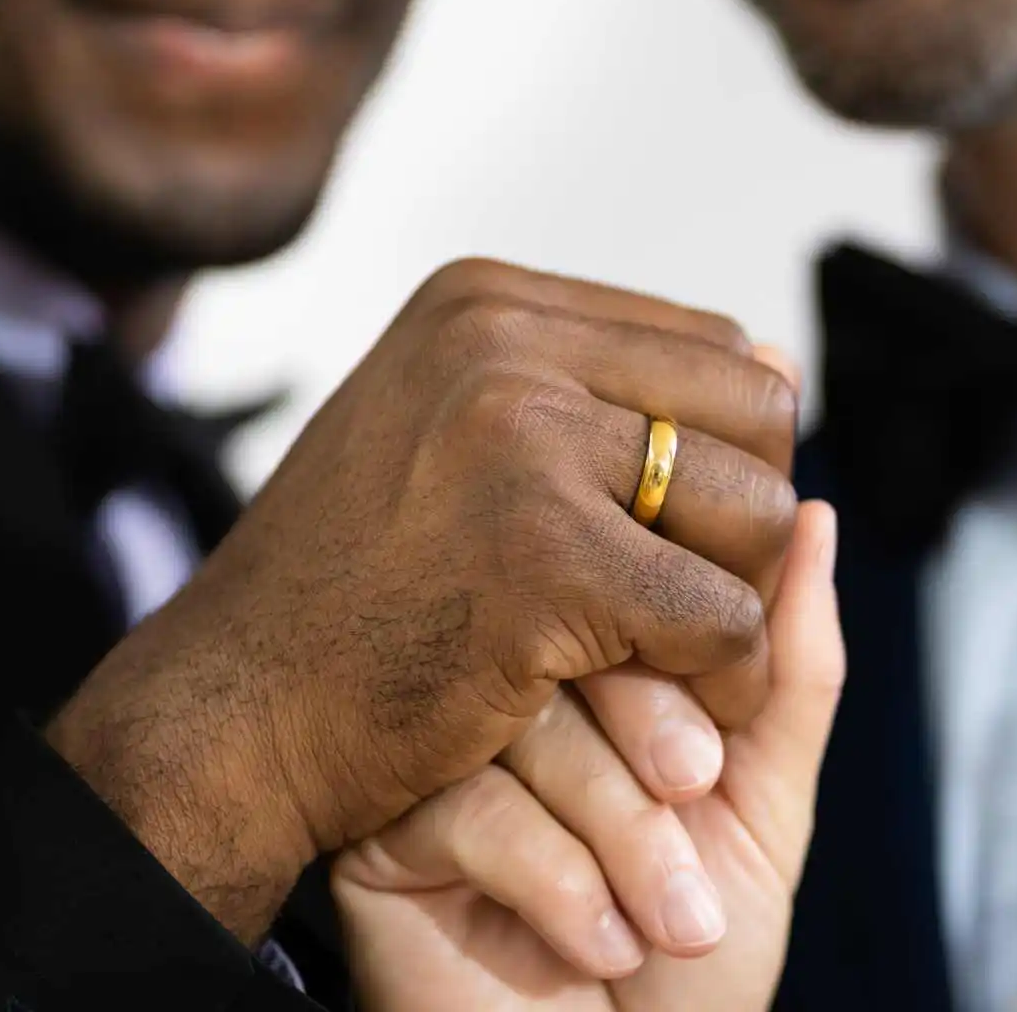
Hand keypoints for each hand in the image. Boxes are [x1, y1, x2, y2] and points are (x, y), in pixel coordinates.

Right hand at [45, 262, 799, 937]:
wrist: (232, 713)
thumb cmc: (352, 588)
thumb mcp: (454, 436)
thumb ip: (594, 390)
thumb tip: (783, 355)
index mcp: (489, 302)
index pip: (714, 347)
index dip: (726, 452)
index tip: (678, 533)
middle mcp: (506, 345)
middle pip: (758, 412)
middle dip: (749, 517)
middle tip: (698, 596)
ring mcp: (521, 445)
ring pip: (759, 511)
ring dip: (744, 600)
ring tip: (686, 654)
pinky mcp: (547, 561)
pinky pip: (726, 618)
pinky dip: (728, 679)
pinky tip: (686, 708)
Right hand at [334, 501, 844, 1011]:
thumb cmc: (696, 961)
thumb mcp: (769, 801)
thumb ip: (790, 665)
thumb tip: (814, 516)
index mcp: (599, 672)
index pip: (637, 591)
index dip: (697, 660)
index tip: (728, 759)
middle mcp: (512, 697)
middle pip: (570, 641)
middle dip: (656, 741)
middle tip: (701, 812)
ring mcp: (442, 757)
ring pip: (522, 722)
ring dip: (620, 833)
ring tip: (669, 920)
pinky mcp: (383, 830)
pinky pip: (465, 803)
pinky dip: (554, 881)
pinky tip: (597, 942)